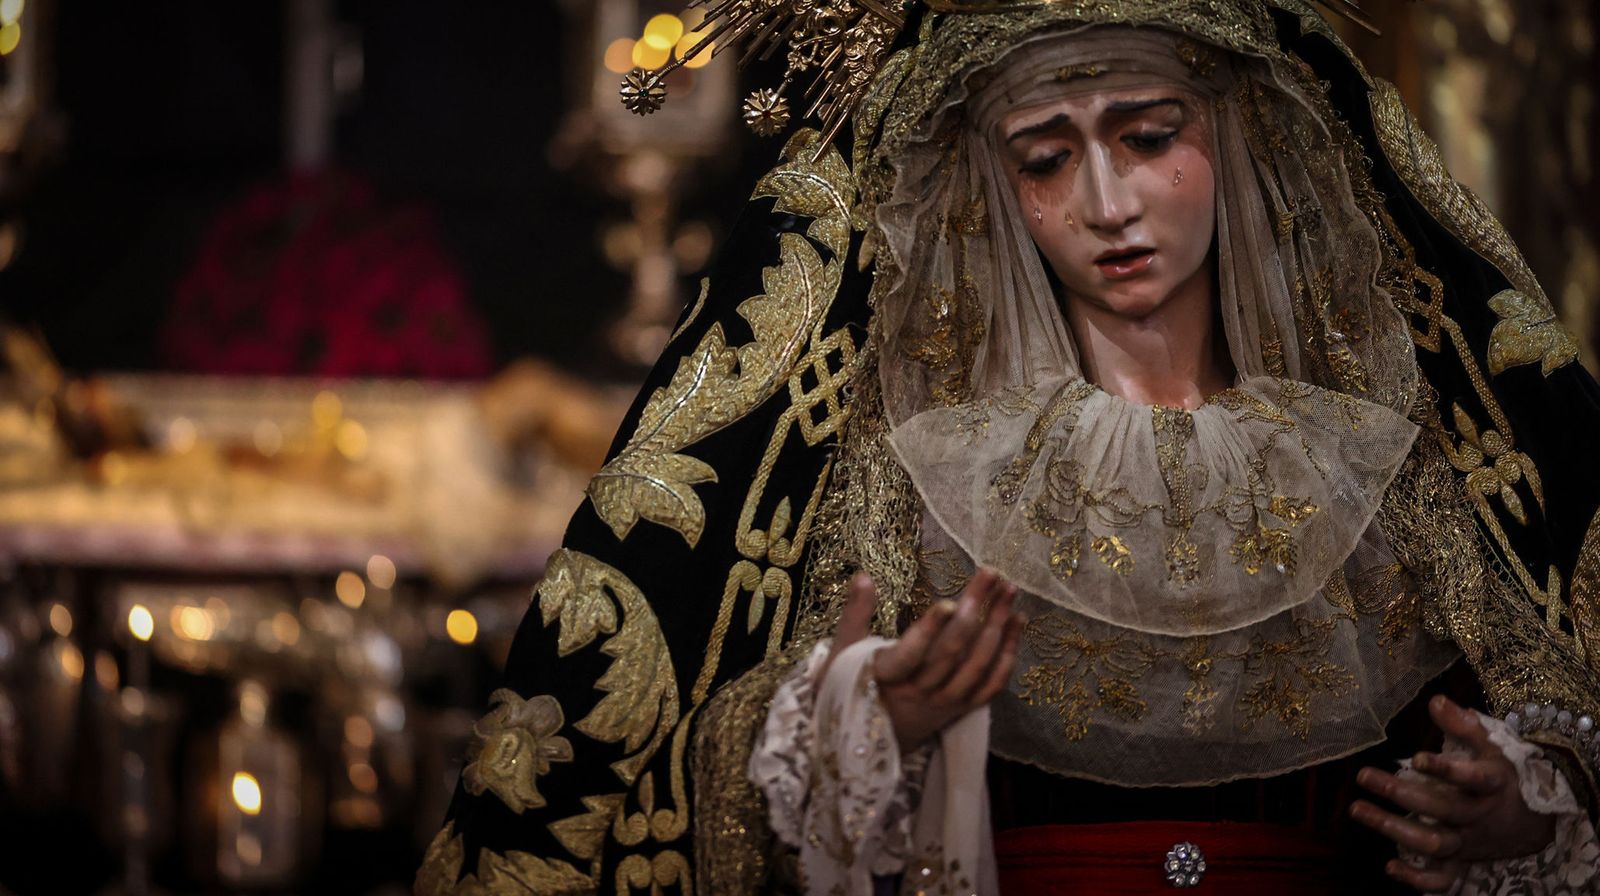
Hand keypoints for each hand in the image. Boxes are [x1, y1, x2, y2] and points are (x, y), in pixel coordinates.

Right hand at [824, 569, 1025, 751]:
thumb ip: (855, 612)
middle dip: (974, 610)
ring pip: (976, 664)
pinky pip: (992, 684)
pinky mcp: (962, 708)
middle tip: (990, 572)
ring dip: (997, 624)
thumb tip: (863, 575)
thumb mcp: (844, 651)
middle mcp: (919, 693)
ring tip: (1008, 589)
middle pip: (951, 651)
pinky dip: (1009, 653)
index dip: (928, 631)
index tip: (947, 602)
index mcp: (886, 679)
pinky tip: (1018, 622)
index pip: (909, 656)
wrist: (872, 738)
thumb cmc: (853, 686)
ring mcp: (945, 702)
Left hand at [1351, 694, 1557, 891]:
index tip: (1416, 758)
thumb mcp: (1491, 750)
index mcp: (1490, 785)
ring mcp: (1469, 843)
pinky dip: (1417, 880)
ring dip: (1394, 829)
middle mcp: (1479, 817)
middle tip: (1363, 775)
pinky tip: (1388, 866)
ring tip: (1357, 809)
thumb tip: (1436, 700)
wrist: (1534, 824)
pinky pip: (1443, 880)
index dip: (1447, 771)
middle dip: (1400, 794)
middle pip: (1441, 809)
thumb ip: (1464, 727)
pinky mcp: (1463, 863)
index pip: (1471, 779)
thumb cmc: (1502, 778)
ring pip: (1434, 843)